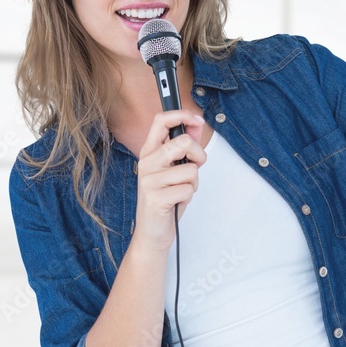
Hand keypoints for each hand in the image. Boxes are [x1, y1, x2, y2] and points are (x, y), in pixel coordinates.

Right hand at [132, 110, 207, 252]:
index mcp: (149, 153)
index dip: (181, 114)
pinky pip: (188, 189)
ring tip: (180, 190)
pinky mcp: (156, 197)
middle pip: (183, 142)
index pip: (160, 121)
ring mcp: (149, 180)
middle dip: (198, 155)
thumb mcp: (175, 169)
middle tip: (194, 167)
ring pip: (190, 169)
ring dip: (193, 182)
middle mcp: (147, 163)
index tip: (196, 118)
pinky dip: (189, 196)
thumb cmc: (166, 199)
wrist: (152, 232)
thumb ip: (185, 148)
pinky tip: (176, 202)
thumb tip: (196, 124)